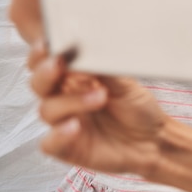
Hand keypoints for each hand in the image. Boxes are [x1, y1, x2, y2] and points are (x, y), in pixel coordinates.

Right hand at [28, 42, 167, 175]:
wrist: (152, 139)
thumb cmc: (137, 108)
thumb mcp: (126, 83)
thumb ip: (104, 68)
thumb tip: (86, 51)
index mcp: (77, 77)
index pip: (49, 61)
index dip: (42, 53)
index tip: (49, 43)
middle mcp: (66, 98)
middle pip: (39, 83)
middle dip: (45, 73)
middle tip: (58, 65)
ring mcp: (64, 122)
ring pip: (47, 109)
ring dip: (71, 101)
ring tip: (99, 97)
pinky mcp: (67, 147)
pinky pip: (50, 142)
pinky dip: (59, 134)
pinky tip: (74, 127)